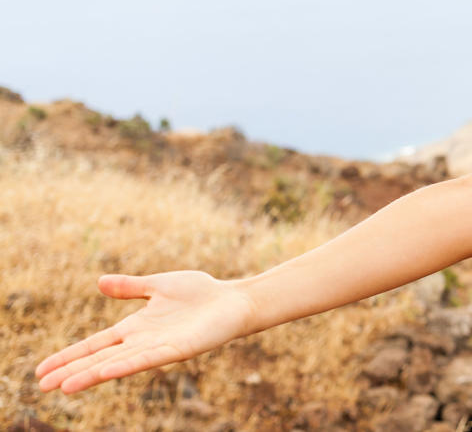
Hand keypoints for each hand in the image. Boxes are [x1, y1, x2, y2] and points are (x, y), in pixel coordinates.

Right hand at [35, 270, 257, 394]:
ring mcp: (159, 347)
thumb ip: (130, 287)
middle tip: (41, 387)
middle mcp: (142, 341)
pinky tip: (108, 371)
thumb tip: (99, 282)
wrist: (233, 300)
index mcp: (135, 327)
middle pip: (100, 359)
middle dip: (71, 371)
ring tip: (65, 387)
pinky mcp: (179, 349)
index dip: (69, 356)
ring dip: (92, 375)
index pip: (94, 345)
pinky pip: (149, 359)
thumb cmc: (200, 293)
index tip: (42, 370)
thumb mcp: (158, 285)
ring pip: (118, 364)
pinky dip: (127, 365)